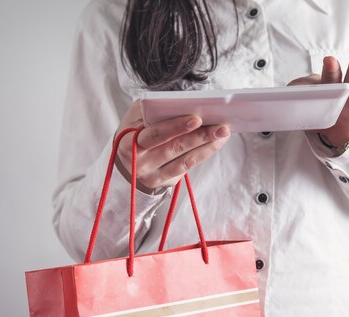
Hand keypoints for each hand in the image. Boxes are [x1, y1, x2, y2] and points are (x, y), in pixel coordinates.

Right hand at [114, 100, 229, 193]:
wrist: (125, 161)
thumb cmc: (134, 131)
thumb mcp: (134, 118)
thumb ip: (152, 109)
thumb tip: (183, 103)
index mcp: (128, 143)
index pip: (155, 134)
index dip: (176, 127)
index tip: (197, 119)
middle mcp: (140, 163)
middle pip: (174, 148)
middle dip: (200, 136)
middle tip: (221, 127)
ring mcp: (153, 175)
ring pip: (185, 160)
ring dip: (207, 146)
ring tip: (223, 133)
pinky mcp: (166, 182)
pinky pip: (187, 168)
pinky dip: (204, 154)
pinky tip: (216, 143)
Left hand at [288, 54, 348, 146]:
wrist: (335, 134)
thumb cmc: (320, 116)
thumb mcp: (306, 112)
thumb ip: (297, 106)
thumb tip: (275, 106)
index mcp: (322, 88)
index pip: (316, 81)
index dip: (310, 79)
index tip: (304, 73)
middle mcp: (337, 89)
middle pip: (334, 77)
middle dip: (331, 69)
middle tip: (329, 60)